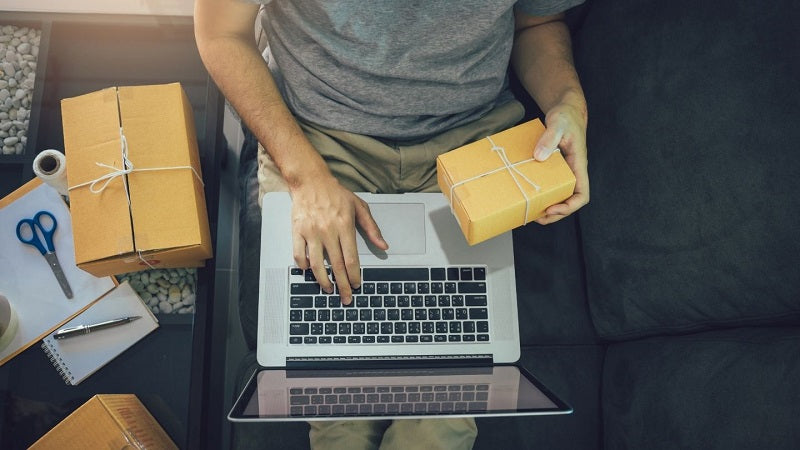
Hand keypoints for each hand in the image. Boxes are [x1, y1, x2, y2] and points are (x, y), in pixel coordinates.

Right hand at [290, 176, 387, 304]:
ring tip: (328, 289)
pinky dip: (303, 266)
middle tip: (345, 298)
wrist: (310, 181)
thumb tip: (383, 246)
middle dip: (342, 285)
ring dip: (323, 280)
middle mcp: (328, 230)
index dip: (354, 276)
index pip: (351, 258)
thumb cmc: (335, 193)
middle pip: (336, 265)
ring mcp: (311, 232)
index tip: (357, 285)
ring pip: (316, 264)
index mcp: (345, 226)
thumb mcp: (359, 207)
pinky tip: (309, 271)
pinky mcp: (297, 231)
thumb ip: (372, 228)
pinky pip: (298, 254)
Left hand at [532, 101, 588, 223]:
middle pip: (570, 200)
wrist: (566, 110)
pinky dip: (544, 193)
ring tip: (533, 212)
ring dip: (550, 207)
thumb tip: (540, 157)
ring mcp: (566, 171)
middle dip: (556, 213)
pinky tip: (531, 195)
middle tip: (538, 217)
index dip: (570, 206)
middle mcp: (574, 171)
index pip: (582, 194)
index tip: (552, 208)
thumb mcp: (557, 124)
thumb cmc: (565, 116)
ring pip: (562, 195)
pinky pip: (553, 185)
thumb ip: (549, 139)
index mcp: (578, 165)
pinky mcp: (556, 168)